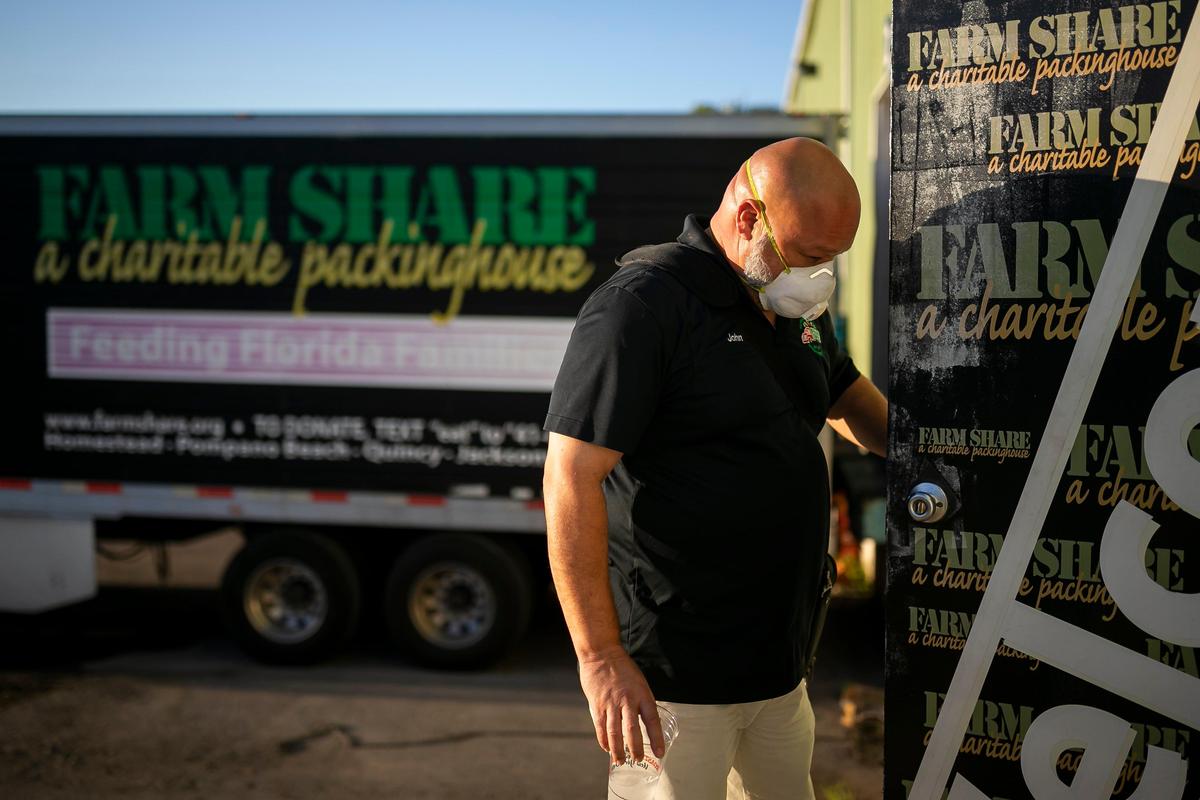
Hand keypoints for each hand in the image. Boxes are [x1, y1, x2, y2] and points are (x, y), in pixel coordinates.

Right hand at [578, 646, 664, 764]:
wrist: (601, 654)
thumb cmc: (622, 667)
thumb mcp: (639, 681)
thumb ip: (641, 701)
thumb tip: (644, 720)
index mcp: (642, 694)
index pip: (652, 720)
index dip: (656, 738)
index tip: (660, 752)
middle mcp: (627, 700)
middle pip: (632, 730)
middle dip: (635, 748)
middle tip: (638, 760)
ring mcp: (610, 703)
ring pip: (614, 732)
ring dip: (617, 749)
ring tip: (620, 760)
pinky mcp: (596, 704)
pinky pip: (600, 727)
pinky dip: (603, 740)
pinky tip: (606, 748)